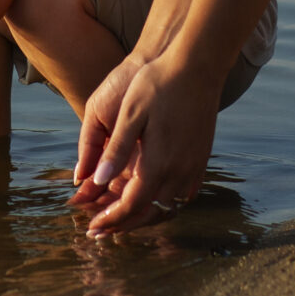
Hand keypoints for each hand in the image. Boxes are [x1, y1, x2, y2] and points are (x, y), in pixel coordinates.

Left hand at [72, 54, 217, 236]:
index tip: (92, 227)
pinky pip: (184, 191)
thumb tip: (98, 182)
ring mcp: (194, 165)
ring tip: (123, 216)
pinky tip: (154, 197)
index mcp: (158, 162)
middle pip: (150, 212)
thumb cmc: (158, 84)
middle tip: (101, 230)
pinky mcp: (201, 157)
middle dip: (125, 224)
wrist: (198, 65)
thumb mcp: (130, 114)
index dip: (111, 219)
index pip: (131, 205)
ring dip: (145, 214)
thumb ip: (115, 150)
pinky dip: (165, 201)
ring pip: (168, 205)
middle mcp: (179, 170)